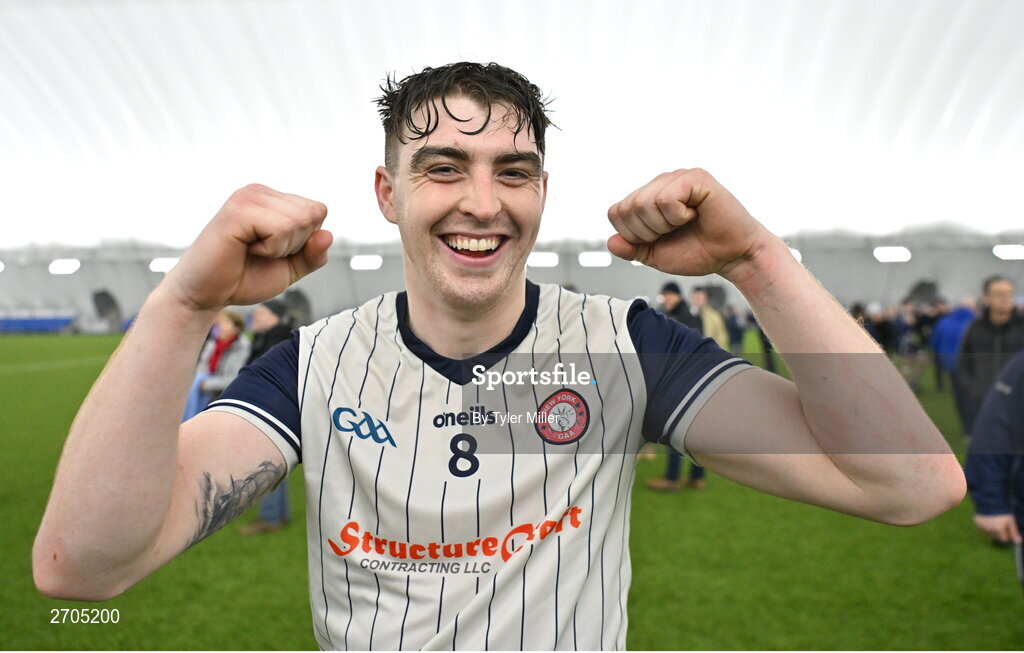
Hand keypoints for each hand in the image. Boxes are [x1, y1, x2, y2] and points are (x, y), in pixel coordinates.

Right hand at [163, 184, 331, 310]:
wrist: (206, 294)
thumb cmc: (245, 278)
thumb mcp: (290, 269)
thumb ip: (313, 255)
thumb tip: (328, 235)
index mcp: (273, 199)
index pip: (318, 211)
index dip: (305, 240)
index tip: (274, 251)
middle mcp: (260, 192)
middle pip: (313, 214)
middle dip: (295, 244)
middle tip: (262, 252)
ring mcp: (248, 197)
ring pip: (299, 221)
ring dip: (282, 248)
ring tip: (252, 250)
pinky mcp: (237, 211)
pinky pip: (280, 229)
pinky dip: (271, 249)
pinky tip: (246, 249)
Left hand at [606, 168, 772, 280]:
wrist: (732, 256)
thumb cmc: (698, 252)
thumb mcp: (656, 255)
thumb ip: (632, 249)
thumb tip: (610, 242)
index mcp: (648, 197)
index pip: (616, 212)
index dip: (632, 235)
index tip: (659, 239)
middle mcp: (660, 182)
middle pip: (627, 207)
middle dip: (648, 232)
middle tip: (674, 232)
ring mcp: (677, 177)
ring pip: (644, 203)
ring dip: (664, 225)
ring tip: (686, 222)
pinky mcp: (695, 178)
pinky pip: (666, 199)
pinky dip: (678, 216)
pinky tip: (695, 214)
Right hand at [973, 513, 1021, 543]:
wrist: (989, 500)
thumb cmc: (1002, 510)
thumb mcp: (1011, 520)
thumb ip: (1014, 532)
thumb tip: (1018, 542)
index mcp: (998, 530)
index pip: (1004, 539)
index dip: (1007, 535)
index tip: (1007, 530)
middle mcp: (989, 530)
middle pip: (996, 537)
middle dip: (999, 533)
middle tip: (1001, 524)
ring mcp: (981, 526)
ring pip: (988, 532)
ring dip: (991, 529)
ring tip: (994, 520)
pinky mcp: (976, 522)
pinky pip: (981, 527)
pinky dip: (985, 525)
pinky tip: (987, 518)